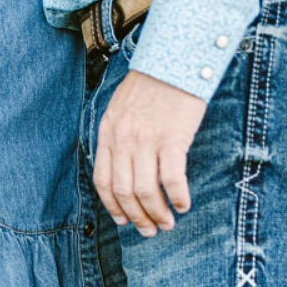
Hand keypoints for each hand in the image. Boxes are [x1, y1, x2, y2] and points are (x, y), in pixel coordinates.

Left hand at [94, 71, 207, 236]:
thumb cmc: (154, 82)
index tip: (122, 220)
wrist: (177, 56)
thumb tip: (124, 166)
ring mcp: (146, 140)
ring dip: (157, 213)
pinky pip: (171, 179)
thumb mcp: (123, 106)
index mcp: (108, 132)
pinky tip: (183, 205)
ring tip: (167, 223)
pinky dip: (177, 197)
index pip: (103, 180)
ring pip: (145, 191)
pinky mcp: (172, 139)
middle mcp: (123, 140)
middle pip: (124, 191)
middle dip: (137, 217)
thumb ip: (118, 135)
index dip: (112, 206)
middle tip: (150, 230)